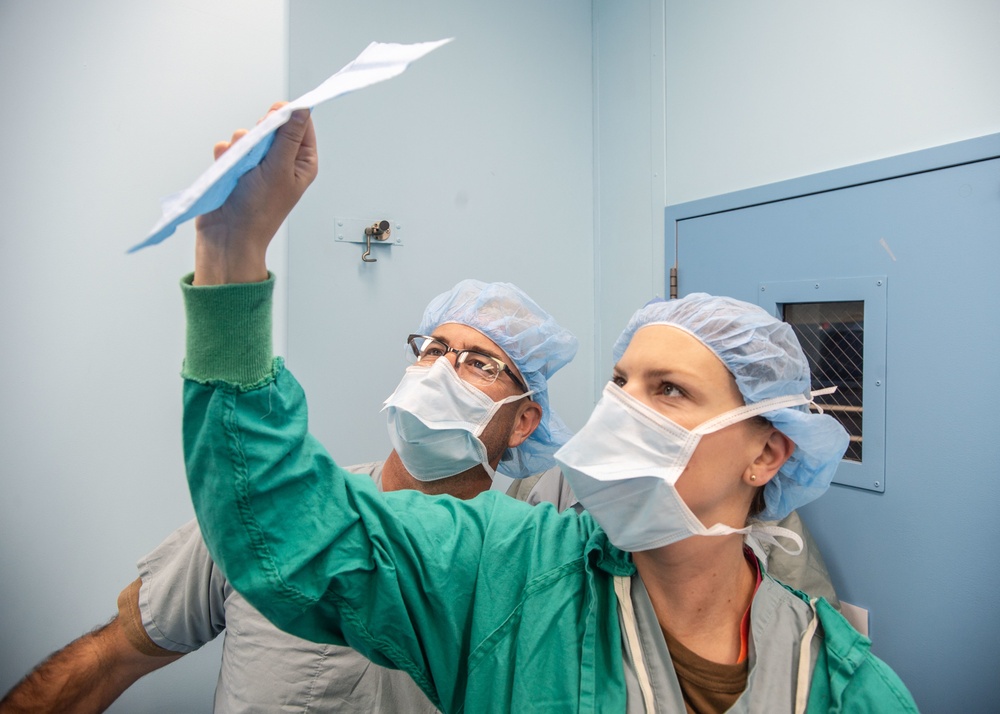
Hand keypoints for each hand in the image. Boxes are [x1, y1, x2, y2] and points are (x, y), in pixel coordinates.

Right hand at [193, 102, 317, 284]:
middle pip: (274, 126)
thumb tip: (299, 109)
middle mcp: (282, 161)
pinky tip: (226, 166)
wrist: (228, 234)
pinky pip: (230, 146)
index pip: (302, 125)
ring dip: (241, 143)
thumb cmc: (259, 209)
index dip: (290, 115)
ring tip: (240, 163)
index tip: (276, 113)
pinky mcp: (236, 167)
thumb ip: (288, 136)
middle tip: (258, 145)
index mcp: (301, 162)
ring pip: (249, 135)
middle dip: (261, 131)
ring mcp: (258, 164)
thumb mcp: (279, 167)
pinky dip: (226, 153)